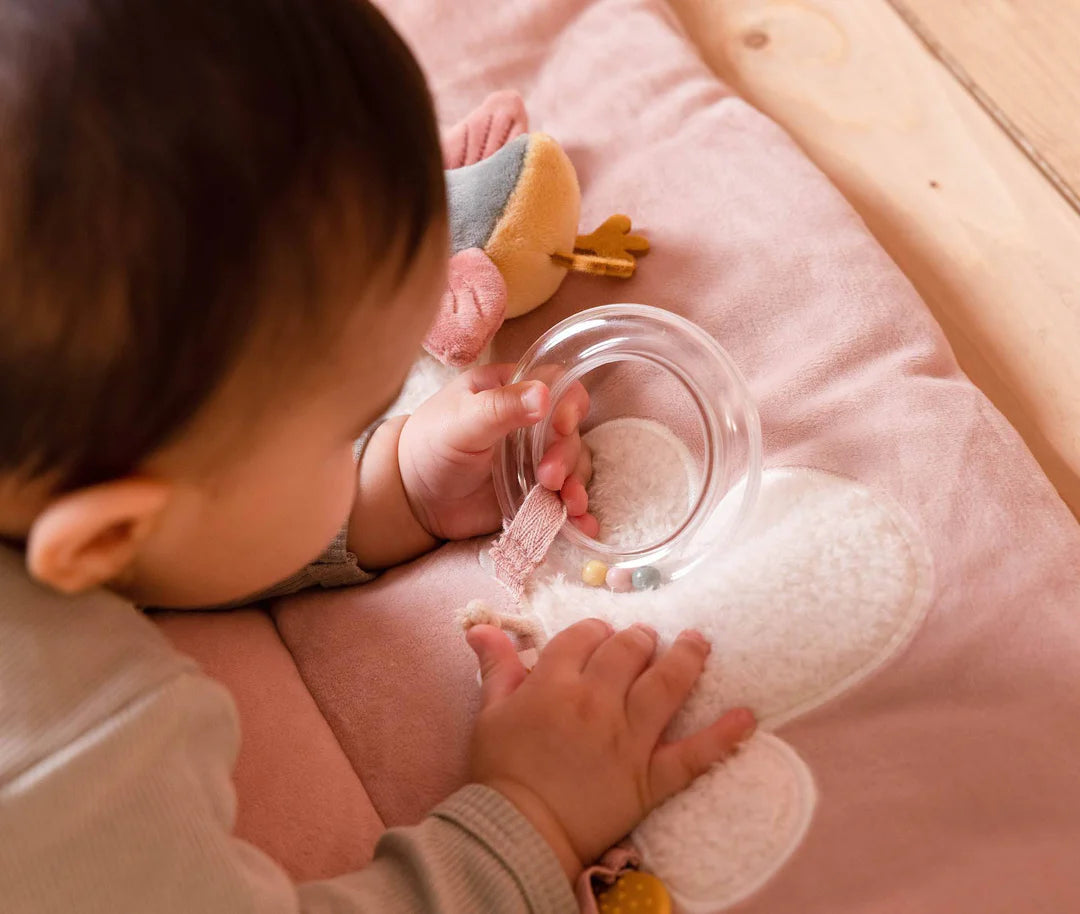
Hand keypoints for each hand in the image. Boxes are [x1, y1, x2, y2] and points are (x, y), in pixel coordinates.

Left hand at [398, 363, 596, 541]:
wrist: (413, 498)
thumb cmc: (430, 446)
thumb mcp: (461, 421)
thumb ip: (500, 407)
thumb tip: (544, 394)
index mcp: (511, 391)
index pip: (557, 385)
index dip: (569, 404)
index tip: (561, 426)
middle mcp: (530, 424)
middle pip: (570, 432)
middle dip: (566, 456)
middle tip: (547, 477)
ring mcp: (534, 460)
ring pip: (574, 467)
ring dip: (577, 485)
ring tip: (569, 504)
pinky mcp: (534, 493)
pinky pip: (564, 500)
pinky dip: (578, 515)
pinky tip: (583, 527)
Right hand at [466, 620, 755, 880]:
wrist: (517, 832)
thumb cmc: (499, 772)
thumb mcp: (490, 712)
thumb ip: (496, 665)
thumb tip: (482, 627)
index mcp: (555, 683)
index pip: (585, 636)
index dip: (595, 631)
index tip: (599, 636)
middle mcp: (597, 701)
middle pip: (629, 650)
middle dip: (639, 639)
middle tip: (645, 640)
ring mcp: (628, 738)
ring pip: (667, 685)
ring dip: (687, 657)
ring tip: (698, 642)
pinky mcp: (650, 777)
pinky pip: (695, 754)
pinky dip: (724, 736)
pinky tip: (748, 717)